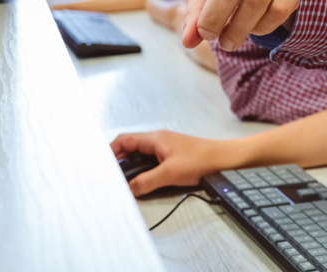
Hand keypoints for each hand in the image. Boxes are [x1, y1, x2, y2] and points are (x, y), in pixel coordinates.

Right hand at [110, 130, 236, 196]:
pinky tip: (141, 180)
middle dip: (119, 161)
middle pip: (130, 148)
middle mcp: (158, 140)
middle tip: (110, 176)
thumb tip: (128, 188)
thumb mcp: (169, 173)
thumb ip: (146, 181)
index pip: (124, 140)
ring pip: (140, 155)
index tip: (102, 164)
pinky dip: (142, 169)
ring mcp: (165, 147)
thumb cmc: (202, 160)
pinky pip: (150, 161)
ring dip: (131, 166)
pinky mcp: (172, 156)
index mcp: (155, 139)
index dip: (110, 152)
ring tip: (123, 180)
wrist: (224, 159)